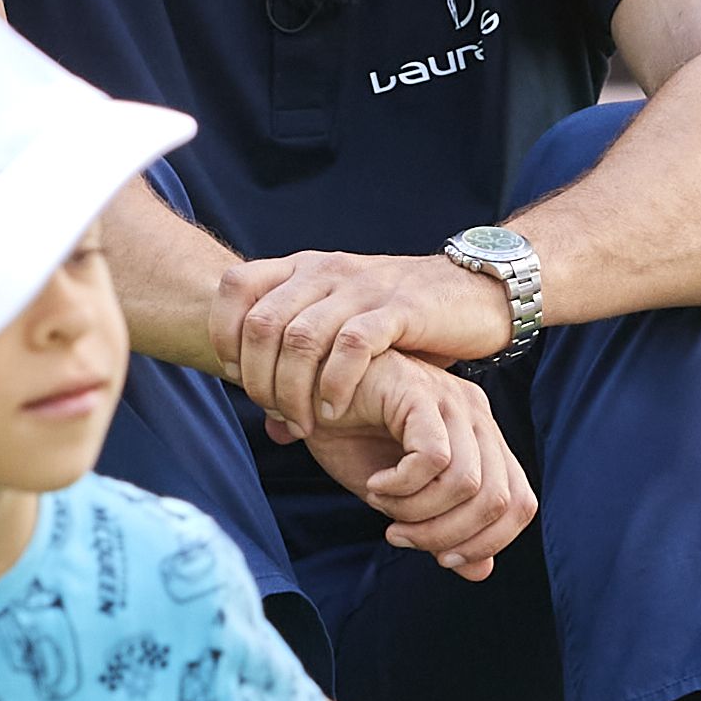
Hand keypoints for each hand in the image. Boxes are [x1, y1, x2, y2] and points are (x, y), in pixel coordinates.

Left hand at [216, 248, 517, 431]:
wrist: (476, 293)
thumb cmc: (406, 324)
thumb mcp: (348, 336)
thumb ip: (306, 379)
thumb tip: (272, 432)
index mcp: (306, 267)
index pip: (236, 286)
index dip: (224, 334)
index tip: (236, 376)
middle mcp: (327, 270)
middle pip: (262, 323)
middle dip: (258, 379)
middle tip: (275, 414)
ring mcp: (362, 287)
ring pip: (300, 337)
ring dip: (293, 390)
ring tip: (304, 422)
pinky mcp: (398, 308)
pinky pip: (351, 345)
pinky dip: (335, 384)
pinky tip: (336, 411)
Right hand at [285, 354, 536, 579]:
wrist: (303, 393)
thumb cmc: (351, 439)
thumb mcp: (401, 498)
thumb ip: (442, 529)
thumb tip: (481, 570)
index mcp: (482, 439)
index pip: (519, 503)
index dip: (487, 542)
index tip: (440, 558)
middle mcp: (477, 415)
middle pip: (498, 500)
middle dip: (447, 536)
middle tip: (399, 536)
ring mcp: (451, 399)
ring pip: (466, 483)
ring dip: (418, 512)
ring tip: (381, 504)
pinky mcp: (420, 392)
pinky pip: (433, 458)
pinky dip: (402, 486)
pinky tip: (374, 484)